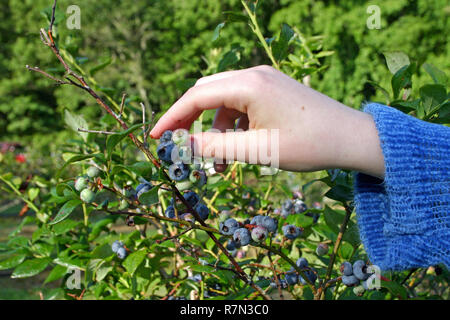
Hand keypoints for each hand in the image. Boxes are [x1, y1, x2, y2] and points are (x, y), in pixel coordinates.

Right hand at [150, 65, 384, 177]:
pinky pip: (241, 104)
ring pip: (223, 101)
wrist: (352, 137)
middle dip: (190, 121)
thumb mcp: (257, 149)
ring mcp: (264, 80)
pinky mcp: (273, 89)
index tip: (155, 137)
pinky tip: (238, 147)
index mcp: (248, 84)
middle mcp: (253, 75)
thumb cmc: (308, 144)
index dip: (172, 118)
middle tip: (179, 146)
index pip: (196, 97)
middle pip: (206, 93)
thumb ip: (214, 147)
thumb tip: (181, 146)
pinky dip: (232, 125)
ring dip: (214, 128)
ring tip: (219, 161)